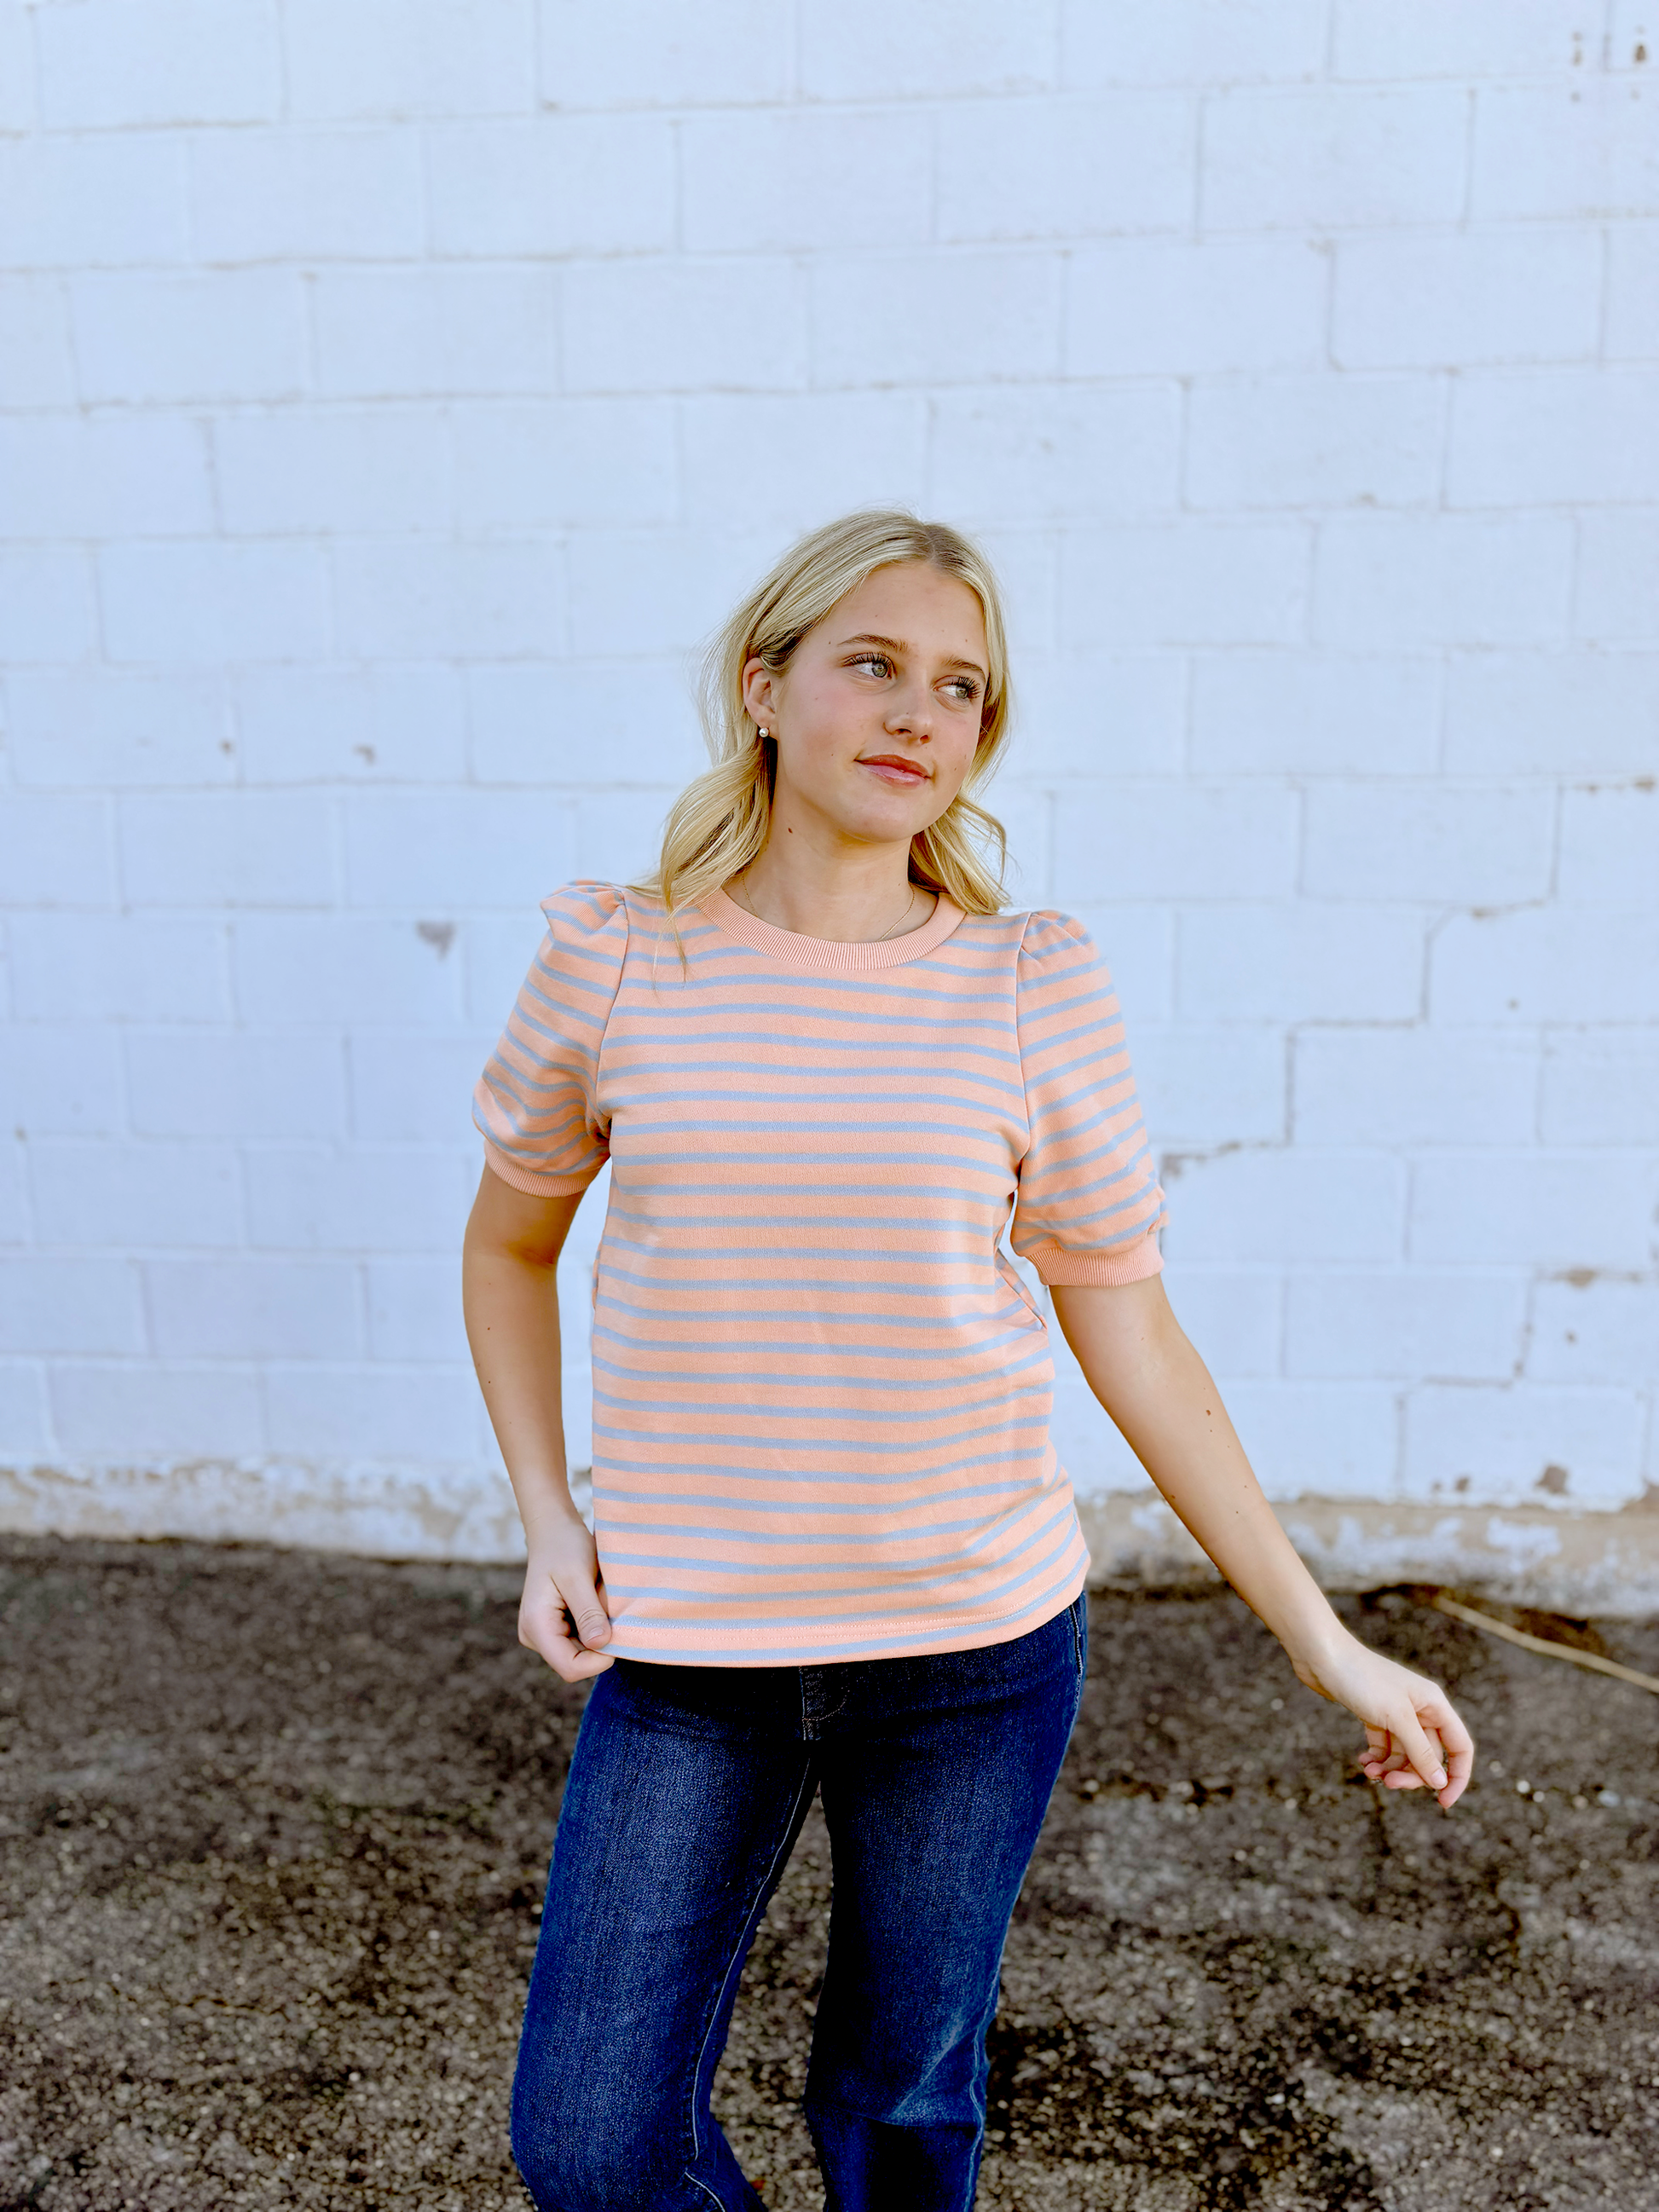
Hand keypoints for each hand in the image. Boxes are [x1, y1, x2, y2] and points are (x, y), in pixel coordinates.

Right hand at [518, 1515, 613, 1681]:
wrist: (553, 1528)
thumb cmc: (564, 1546)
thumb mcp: (578, 1577)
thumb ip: (588, 1613)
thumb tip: (602, 1645)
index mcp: (536, 1626)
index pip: (570, 1668)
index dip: (598, 1660)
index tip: (618, 1633)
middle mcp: (535, 1636)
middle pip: (576, 1663)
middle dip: (600, 1643)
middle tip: (610, 1609)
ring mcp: (543, 1634)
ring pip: (581, 1652)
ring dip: (598, 1633)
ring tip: (600, 1601)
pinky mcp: (553, 1628)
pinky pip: (580, 1640)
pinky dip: (594, 1626)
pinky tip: (595, 1602)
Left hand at [1292, 1625, 1473, 1808]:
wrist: (1322, 1655)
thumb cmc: (1362, 1679)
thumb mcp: (1396, 1718)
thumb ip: (1420, 1751)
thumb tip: (1439, 1782)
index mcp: (1434, 1705)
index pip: (1460, 1747)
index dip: (1457, 1777)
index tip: (1443, 1803)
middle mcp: (1420, 1709)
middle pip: (1429, 1756)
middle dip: (1412, 1774)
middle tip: (1389, 1782)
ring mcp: (1396, 1713)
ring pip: (1405, 1755)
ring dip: (1390, 1769)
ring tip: (1370, 1772)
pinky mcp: (1374, 1715)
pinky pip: (1384, 1747)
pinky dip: (1376, 1759)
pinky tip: (1363, 1762)